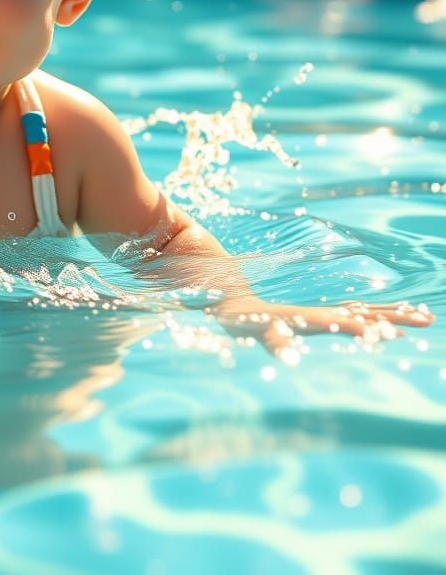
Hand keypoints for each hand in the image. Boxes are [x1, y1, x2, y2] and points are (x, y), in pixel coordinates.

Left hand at [206, 295, 433, 359]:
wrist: (231, 301)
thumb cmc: (241, 321)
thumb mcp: (253, 332)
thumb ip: (272, 343)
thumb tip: (290, 357)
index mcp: (306, 318)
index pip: (341, 322)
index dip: (363, 327)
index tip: (388, 333)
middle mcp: (318, 313)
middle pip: (362, 313)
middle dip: (393, 316)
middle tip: (426, 320)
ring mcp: (321, 313)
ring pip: (363, 311)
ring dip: (392, 313)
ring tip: (424, 316)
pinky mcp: (320, 317)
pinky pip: (355, 314)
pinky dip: (377, 314)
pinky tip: (391, 319)